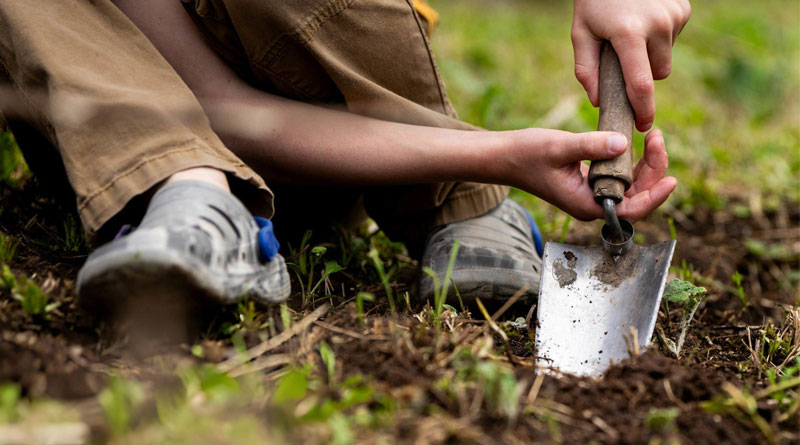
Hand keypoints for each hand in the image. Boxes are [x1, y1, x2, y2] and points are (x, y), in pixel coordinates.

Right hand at [500, 129, 676, 221]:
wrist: (504, 156)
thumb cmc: (526, 154)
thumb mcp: (560, 147)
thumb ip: (591, 146)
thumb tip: (623, 142)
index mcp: (586, 205)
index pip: (630, 210)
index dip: (655, 196)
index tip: (672, 180)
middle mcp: (592, 204)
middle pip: (636, 197)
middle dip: (653, 170)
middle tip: (656, 137)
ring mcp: (591, 194)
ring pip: (631, 186)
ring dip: (646, 164)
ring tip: (652, 136)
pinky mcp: (589, 182)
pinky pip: (620, 177)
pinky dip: (632, 161)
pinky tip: (637, 143)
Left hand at [571, 0, 690, 130]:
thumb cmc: (594, 1)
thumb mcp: (581, 31)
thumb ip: (587, 69)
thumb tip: (597, 101)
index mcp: (629, 34)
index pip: (640, 84)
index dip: (643, 109)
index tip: (641, 125)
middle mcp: (657, 25)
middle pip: (656, 74)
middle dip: (640, 76)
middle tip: (622, 58)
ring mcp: (674, 16)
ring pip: (665, 59)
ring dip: (650, 56)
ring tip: (632, 34)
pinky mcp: (684, 10)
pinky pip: (672, 40)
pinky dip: (659, 38)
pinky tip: (644, 21)